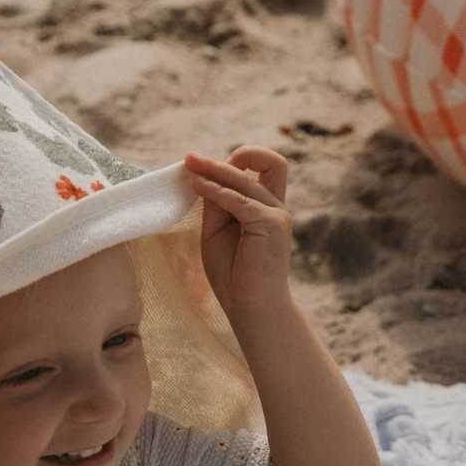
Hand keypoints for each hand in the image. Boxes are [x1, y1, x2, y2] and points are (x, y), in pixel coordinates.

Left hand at [183, 146, 292, 313]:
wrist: (252, 308)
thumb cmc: (234, 277)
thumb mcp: (218, 233)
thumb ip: (216, 206)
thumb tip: (203, 176)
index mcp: (267, 209)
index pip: (263, 170)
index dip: (237, 163)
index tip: (203, 168)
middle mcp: (276, 208)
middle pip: (266, 163)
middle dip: (230, 157)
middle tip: (191, 157)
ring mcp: (276, 214)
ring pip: (245, 179)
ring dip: (215, 170)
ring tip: (189, 166)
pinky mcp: (270, 223)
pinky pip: (239, 199)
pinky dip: (216, 191)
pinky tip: (198, 186)